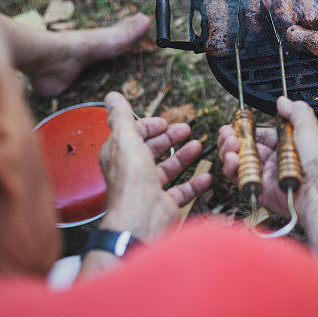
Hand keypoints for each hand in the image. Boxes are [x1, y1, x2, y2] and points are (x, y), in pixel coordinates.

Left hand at [98, 92, 211, 240]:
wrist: (140, 220)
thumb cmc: (131, 182)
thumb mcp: (126, 139)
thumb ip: (122, 117)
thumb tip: (112, 96)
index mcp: (119, 155)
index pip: (133, 135)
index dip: (149, 126)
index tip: (164, 123)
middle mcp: (132, 172)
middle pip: (152, 150)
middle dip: (169, 138)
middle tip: (185, 130)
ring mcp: (149, 189)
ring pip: (168, 169)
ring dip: (183, 157)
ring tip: (197, 146)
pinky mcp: (164, 205)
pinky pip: (181, 191)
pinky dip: (194, 183)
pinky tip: (205, 176)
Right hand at [218, 97, 317, 221]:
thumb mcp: (311, 128)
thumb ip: (296, 112)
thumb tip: (283, 100)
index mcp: (289, 145)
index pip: (263, 135)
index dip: (248, 129)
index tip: (236, 123)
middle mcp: (278, 161)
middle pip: (248, 148)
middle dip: (234, 138)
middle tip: (228, 132)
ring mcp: (269, 177)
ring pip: (241, 162)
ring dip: (230, 151)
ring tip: (230, 143)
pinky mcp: (262, 192)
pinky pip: (241, 179)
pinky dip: (232, 169)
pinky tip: (233, 158)